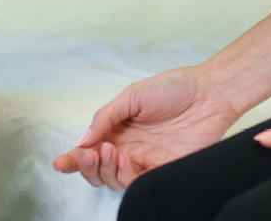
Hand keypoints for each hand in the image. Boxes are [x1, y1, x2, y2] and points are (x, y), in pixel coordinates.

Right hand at [52, 66, 239, 190]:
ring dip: (105, 171)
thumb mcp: (134, 94)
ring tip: (110, 153)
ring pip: (114, 181)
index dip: (73, 159)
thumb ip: (107, 116)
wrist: (210, 92)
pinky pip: (139, 184)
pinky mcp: (163, 170)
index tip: (60, 162)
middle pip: (98, 170)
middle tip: (90, 154)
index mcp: (119, 129)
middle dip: (87, 167)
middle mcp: (129, 148)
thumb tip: (83, 140)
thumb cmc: (174, 87)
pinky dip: (125, 178)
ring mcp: (145, 161)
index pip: (90, 149)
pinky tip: (124, 163)